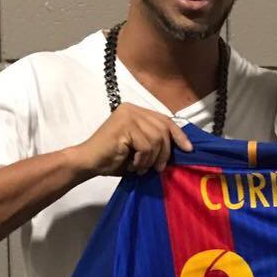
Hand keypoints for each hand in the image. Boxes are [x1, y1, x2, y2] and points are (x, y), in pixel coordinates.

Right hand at [67, 104, 191, 176]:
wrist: (88, 162)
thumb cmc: (113, 158)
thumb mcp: (140, 147)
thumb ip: (155, 141)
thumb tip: (182, 147)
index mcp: (137, 110)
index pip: (165, 119)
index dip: (179, 135)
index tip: (188, 149)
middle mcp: (132, 109)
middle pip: (163, 129)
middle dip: (165, 152)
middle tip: (158, 168)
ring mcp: (128, 115)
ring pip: (156, 139)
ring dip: (151, 159)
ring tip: (140, 168)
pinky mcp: (124, 125)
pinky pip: (146, 145)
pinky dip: (142, 160)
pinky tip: (133, 165)